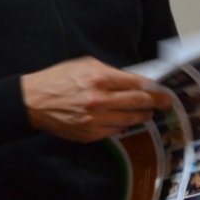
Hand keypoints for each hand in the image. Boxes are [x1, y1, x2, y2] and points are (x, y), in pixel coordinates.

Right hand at [20, 56, 171, 141]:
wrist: (33, 101)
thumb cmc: (58, 78)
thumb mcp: (82, 65)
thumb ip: (109, 72)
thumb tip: (133, 81)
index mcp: (98, 78)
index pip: (136, 84)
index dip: (154, 88)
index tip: (164, 91)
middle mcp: (99, 100)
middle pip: (139, 102)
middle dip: (156, 103)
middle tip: (166, 103)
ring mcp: (96, 119)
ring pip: (131, 119)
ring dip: (142, 115)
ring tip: (146, 112)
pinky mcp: (91, 134)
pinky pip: (116, 131)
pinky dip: (123, 125)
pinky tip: (124, 120)